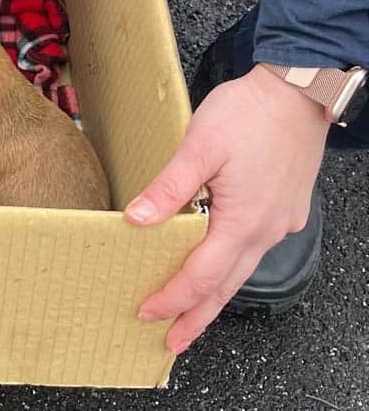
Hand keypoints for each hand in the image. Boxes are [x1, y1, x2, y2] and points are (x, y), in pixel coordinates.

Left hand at [125, 65, 327, 352]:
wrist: (298, 91)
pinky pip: (252, 249)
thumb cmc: (249, 113)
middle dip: (196, 317)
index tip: (146, 313)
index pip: (201, 275)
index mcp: (242, 221)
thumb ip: (169, 186)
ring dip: (214, 294)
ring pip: (241, 270)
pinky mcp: (284, 208)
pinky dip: (229, 265)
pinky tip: (216, 262)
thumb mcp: (199, 146)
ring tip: (189, 312)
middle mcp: (265, 230)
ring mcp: (279, 221)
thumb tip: (135, 220)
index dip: (173, 298)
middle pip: (226, 287)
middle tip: (170, 342)